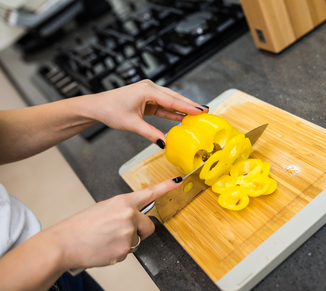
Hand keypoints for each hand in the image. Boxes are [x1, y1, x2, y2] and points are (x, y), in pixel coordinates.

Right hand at [45, 177, 181, 269]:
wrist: (63, 243)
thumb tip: (134, 218)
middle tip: (120, 233)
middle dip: (141, 232)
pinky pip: (128, 252)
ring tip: (106, 240)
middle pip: (149, 226)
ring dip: (126, 242)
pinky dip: (118, 252)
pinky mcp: (124, 249)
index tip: (179, 181)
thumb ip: (123, 211)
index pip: (150, 193)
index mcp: (123, 202)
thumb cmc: (80, 226)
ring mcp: (128, 233)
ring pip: (137, 241)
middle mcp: (129, 215)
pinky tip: (104, 248)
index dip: (167, 187)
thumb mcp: (103, 209)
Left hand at [87, 80, 208, 145]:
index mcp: (147, 90)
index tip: (201, 111)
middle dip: (190, 105)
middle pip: (174, 98)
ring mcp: (149, 93)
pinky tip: (182, 117)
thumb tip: (164, 143)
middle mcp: (150, 88)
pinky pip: (163, 106)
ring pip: (170, 101)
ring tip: (198, 114)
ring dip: (182, 108)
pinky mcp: (147, 99)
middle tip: (205, 111)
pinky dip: (173, 111)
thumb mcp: (132, 124)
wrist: (97, 107)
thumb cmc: (110, 110)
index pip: (172, 100)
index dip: (187, 106)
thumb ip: (150, 133)